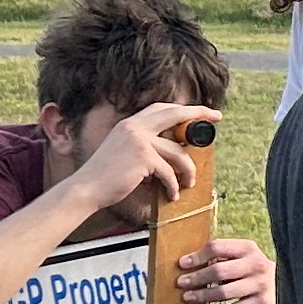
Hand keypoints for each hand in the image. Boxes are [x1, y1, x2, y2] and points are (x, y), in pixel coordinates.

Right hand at [78, 101, 213, 215]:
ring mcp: (139, 140)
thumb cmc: (105, 177)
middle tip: (216, 117)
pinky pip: (169, 171)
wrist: (86, 189)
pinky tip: (171, 195)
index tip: (200, 110)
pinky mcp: (143, 157)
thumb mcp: (123, 152)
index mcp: (129, 124)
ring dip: (187, 170)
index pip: (161, 108)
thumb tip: (173, 151)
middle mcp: (134, 127)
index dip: (182, 108)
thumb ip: (144, 146)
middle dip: (198, 114)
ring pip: (177, 152)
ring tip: (188, 183)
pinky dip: (173, 185)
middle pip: (175, 114)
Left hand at [179, 236, 272, 303]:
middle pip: (219, 270)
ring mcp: (259, 284)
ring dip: (202, 295)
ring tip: (187, 298)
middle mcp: (255, 264)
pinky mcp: (261, 303)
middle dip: (197, 278)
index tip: (182, 264)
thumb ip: (221, 258)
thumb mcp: (242, 257)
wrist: (285, 284)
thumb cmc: (252, 270)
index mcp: (247, 248)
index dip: (198, 256)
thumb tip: (188, 265)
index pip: (218, 247)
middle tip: (181, 283)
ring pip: (224, 292)